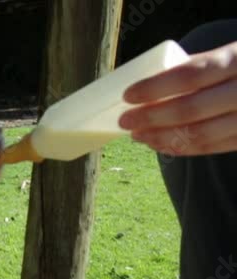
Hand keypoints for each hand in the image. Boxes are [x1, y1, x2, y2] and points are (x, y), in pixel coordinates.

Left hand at [119, 41, 236, 155]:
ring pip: (199, 134)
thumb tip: (147, 87)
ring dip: (161, 137)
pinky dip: (182, 148)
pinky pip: (212, 147)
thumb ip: (199, 69)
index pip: (192, 75)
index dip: (156, 87)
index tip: (128, 95)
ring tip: (138, 135)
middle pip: (191, 109)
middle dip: (151, 118)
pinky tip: (160, 144)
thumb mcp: (229, 57)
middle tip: (125, 121)